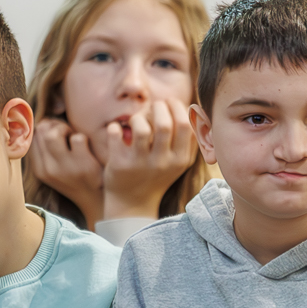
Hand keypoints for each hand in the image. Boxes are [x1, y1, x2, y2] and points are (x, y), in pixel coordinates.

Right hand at [28, 116, 105, 225]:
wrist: (98, 199)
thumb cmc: (76, 177)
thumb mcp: (54, 170)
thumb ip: (46, 150)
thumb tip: (44, 122)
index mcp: (40, 170)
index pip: (31, 136)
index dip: (44, 128)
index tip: (55, 131)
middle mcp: (49, 169)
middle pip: (41, 130)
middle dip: (55, 124)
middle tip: (66, 131)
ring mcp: (66, 168)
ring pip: (54, 133)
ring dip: (66, 128)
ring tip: (73, 136)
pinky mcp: (84, 165)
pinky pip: (78, 138)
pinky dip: (83, 137)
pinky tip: (86, 146)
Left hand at [101, 99, 198, 220]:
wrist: (133, 204)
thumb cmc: (156, 175)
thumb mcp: (178, 162)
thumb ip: (187, 139)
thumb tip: (191, 108)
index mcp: (181, 159)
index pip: (186, 124)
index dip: (176, 107)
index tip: (168, 103)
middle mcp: (163, 162)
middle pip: (164, 123)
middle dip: (158, 107)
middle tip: (152, 108)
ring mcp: (141, 164)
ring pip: (141, 129)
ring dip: (137, 117)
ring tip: (135, 120)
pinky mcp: (121, 165)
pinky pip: (116, 134)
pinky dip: (115, 127)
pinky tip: (117, 131)